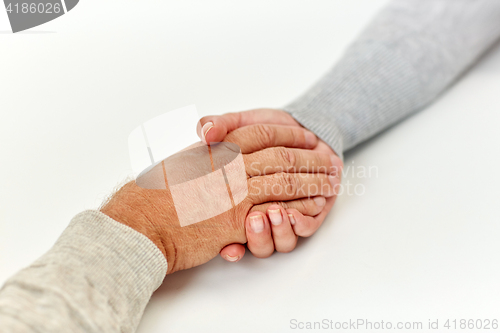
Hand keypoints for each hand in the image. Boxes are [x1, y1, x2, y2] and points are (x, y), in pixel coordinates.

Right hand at [101, 124, 338, 273]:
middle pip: (280, 156)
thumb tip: (208, 131)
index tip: (305, 134)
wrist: (137, 225)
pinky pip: (277, 210)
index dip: (288, 132)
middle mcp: (229, 166)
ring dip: (311, 181)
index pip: (262, 132)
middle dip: (308, 156)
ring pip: (285, 182)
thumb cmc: (151, 195)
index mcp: (217, 148)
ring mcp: (235, 193)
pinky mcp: (237, 221)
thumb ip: (200, 146)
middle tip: (328, 158)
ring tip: (330, 181)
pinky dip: (300, 206)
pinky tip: (314, 205)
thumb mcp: (177, 160)